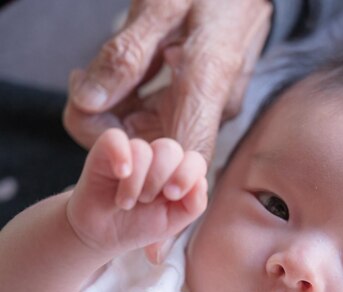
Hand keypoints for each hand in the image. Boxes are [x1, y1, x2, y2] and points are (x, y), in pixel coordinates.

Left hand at [63, 0, 271, 158]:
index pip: (188, 158)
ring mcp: (207, 111)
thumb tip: (89, 101)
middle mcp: (211, 109)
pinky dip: (130, 106)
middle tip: (83, 83)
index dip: (153, 175)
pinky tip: (119, 76)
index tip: (113, 159)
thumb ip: (125, 54)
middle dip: (109, 127)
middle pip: (157, 148)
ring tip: (98, 72)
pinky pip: (159, 121)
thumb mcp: (162, 6)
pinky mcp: (200, 108)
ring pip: (152, 136)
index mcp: (206, 83)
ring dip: (115, 114)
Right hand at [66, 129, 207, 259]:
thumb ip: (194, 205)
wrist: (102, 235)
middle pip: (170, 149)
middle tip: (145, 201)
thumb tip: (201, 182)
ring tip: (125, 202)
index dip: (187, 175)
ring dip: (136, 182)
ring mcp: (132, 151)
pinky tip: (120, 174)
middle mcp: (157, 158)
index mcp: (178, 172)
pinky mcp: (106, 149)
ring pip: (143, 149)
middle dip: (159, 179)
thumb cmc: (140, 225)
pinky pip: (115, 138)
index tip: (172, 196)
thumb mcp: (173, 223)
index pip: (194, 160)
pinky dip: (121, 156)